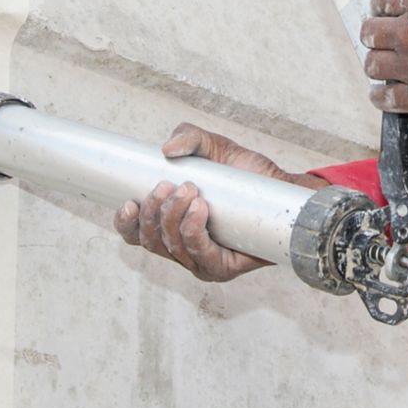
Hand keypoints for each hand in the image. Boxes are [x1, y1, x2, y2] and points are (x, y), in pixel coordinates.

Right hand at [112, 123, 324, 282]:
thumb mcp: (214, 147)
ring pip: (171, 247)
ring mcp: (200, 262)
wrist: (282, 190)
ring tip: (190, 189)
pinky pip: (199, 257)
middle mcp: (180, 247)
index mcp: (169, 225)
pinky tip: (199, 210)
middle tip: (169, 185)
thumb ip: (189, 138)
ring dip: (173, 217)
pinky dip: (193, 232)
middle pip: (149, 240)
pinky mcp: (222, 269)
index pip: (135, 233)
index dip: (125, 223)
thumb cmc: (245, 175)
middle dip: (153, 212)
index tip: (129, 201)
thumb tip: (167, 149)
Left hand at [358, 0, 407, 117]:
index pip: (383, 0)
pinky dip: (382, 96)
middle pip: (371, 34)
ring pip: (374, 66)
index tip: (385, 12)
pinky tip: (384, 94)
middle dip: (376, 34)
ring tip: (386, 66)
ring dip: (378, 64)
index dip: (382, 6)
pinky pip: (388, 99)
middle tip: (384, 39)